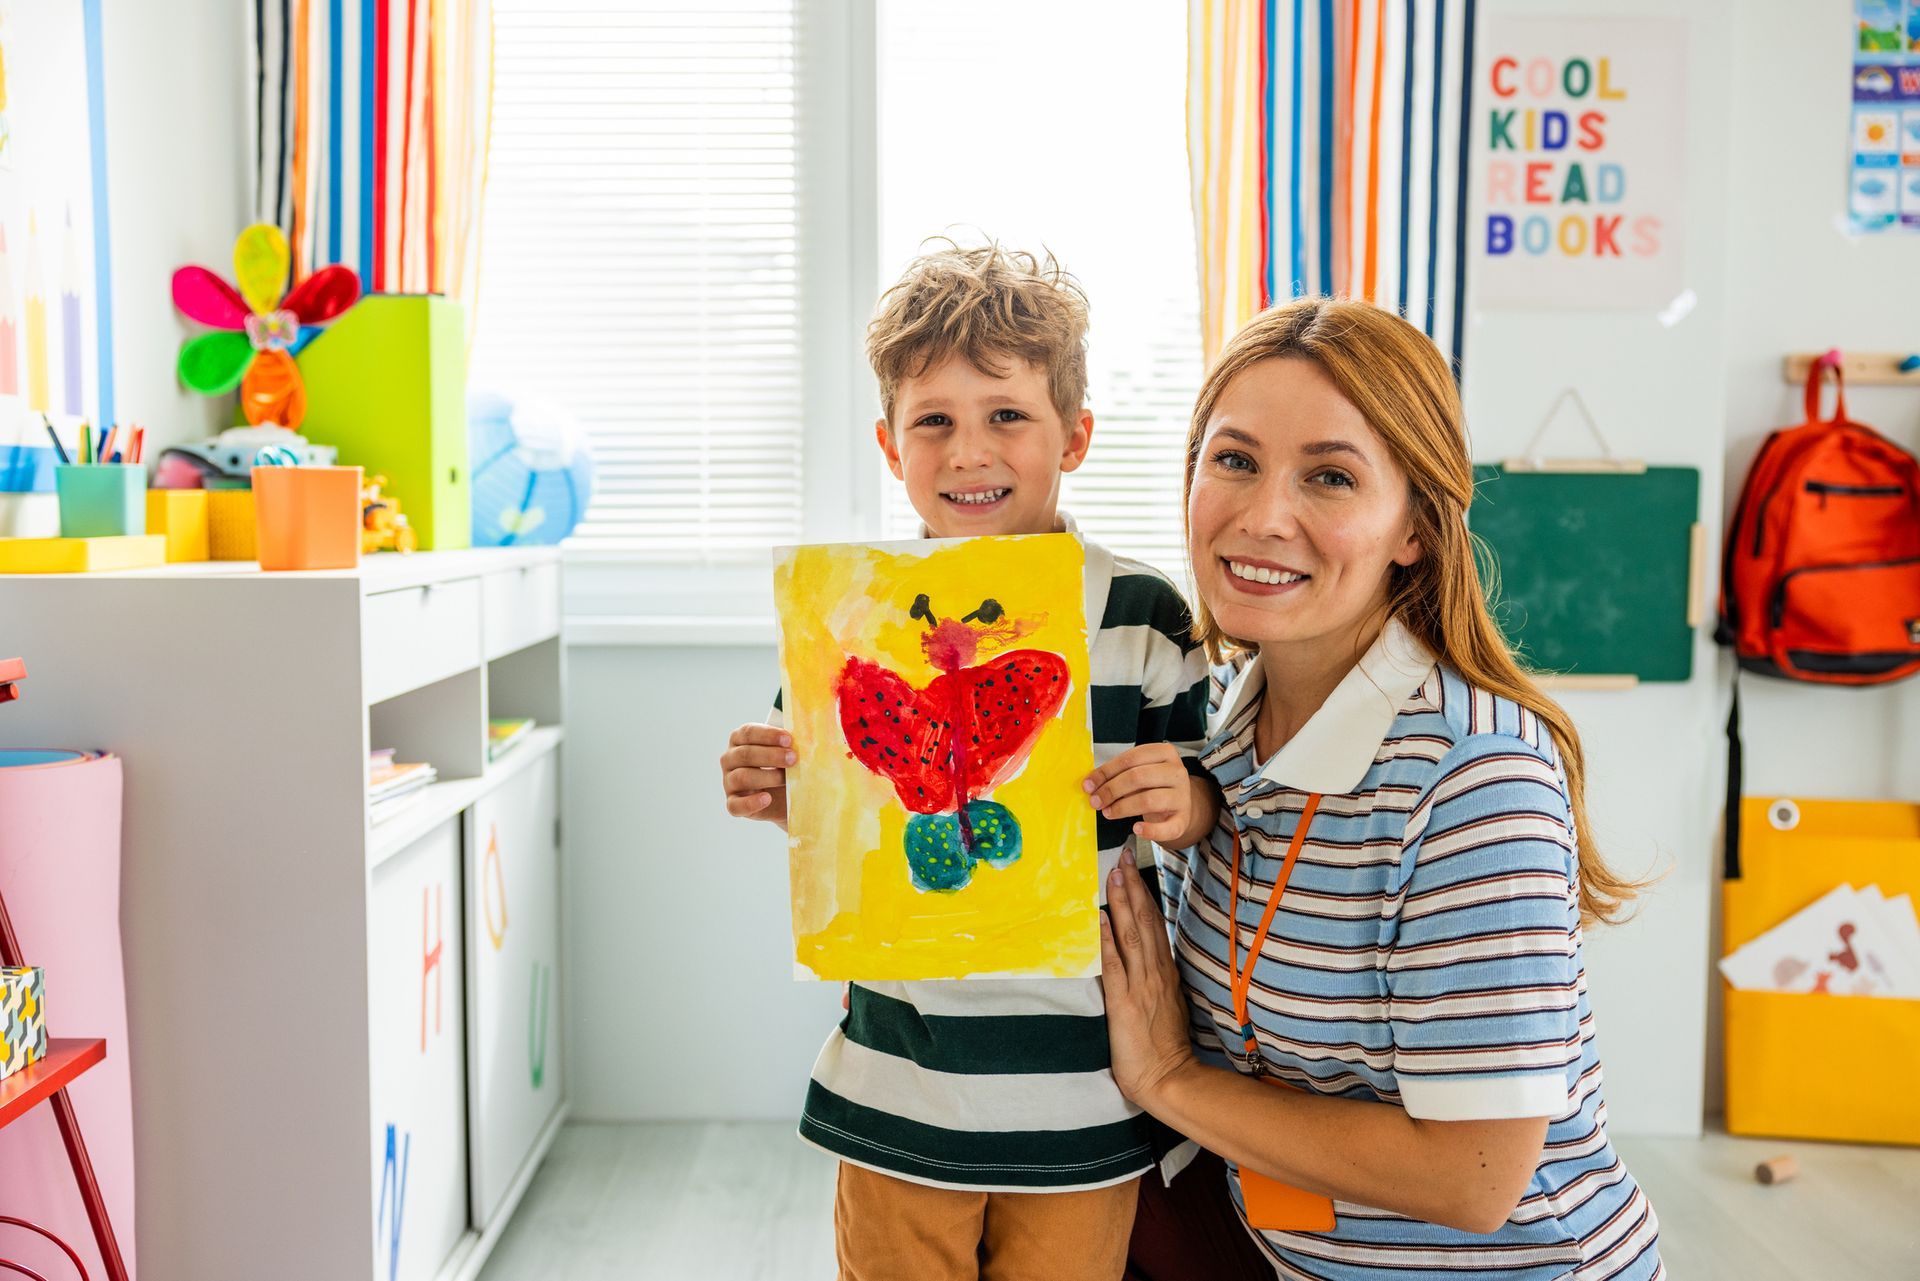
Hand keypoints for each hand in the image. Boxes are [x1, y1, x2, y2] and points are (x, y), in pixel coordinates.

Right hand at [720, 723, 793, 828]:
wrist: (788, 796)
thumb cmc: (787, 766)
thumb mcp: (789, 752)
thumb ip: (792, 743)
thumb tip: (807, 736)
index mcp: (740, 740)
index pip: (748, 732)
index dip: (768, 735)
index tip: (789, 739)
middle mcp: (730, 759)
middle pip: (744, 754)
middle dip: (770, 755)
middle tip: (793, 758)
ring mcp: (729, 782)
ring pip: (741, 777)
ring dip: (766, 777)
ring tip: (785, 779)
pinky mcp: (733, 803)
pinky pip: (736, 805)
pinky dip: (751, 803)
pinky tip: (767, 799)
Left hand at [1084, 744, 1215, 845]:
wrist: (1180, 806)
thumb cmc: (1154, 786)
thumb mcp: (1140, 772)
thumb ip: (1118, 774)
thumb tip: (1091, 784)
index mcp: (1165, 753)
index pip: (1131, 758)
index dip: (1106, 771)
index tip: (1089, 784)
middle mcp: (1177, 772)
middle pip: (1138, 777)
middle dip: (1111, 790)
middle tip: (1095, 801)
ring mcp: (1182, 796)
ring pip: (1148, 800)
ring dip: (1122, 808)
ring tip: (1108, 812)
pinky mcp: (1183, 820)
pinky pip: (1166, 827)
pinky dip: (1149, 830)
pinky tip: (1136, 828)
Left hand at [1099, 849, 1197, 1109]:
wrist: (1169, 1079)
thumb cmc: (1166, 1049)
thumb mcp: (1169, 1007)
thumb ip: (1160, 983)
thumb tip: (1150, 963)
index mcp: (1166, 973)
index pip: (1155, 925)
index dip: (1144, 896)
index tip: (1135, 870)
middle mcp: (1156, 973)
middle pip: (1145, 921)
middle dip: (1134, 887)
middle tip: (1124, 856)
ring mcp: (1141, 985)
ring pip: (1132, 934)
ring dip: (1123, 902)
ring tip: (1115, 874)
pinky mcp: (1124, 1001)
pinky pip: (1116, 963)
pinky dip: (1109, 938)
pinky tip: (1103, 916)